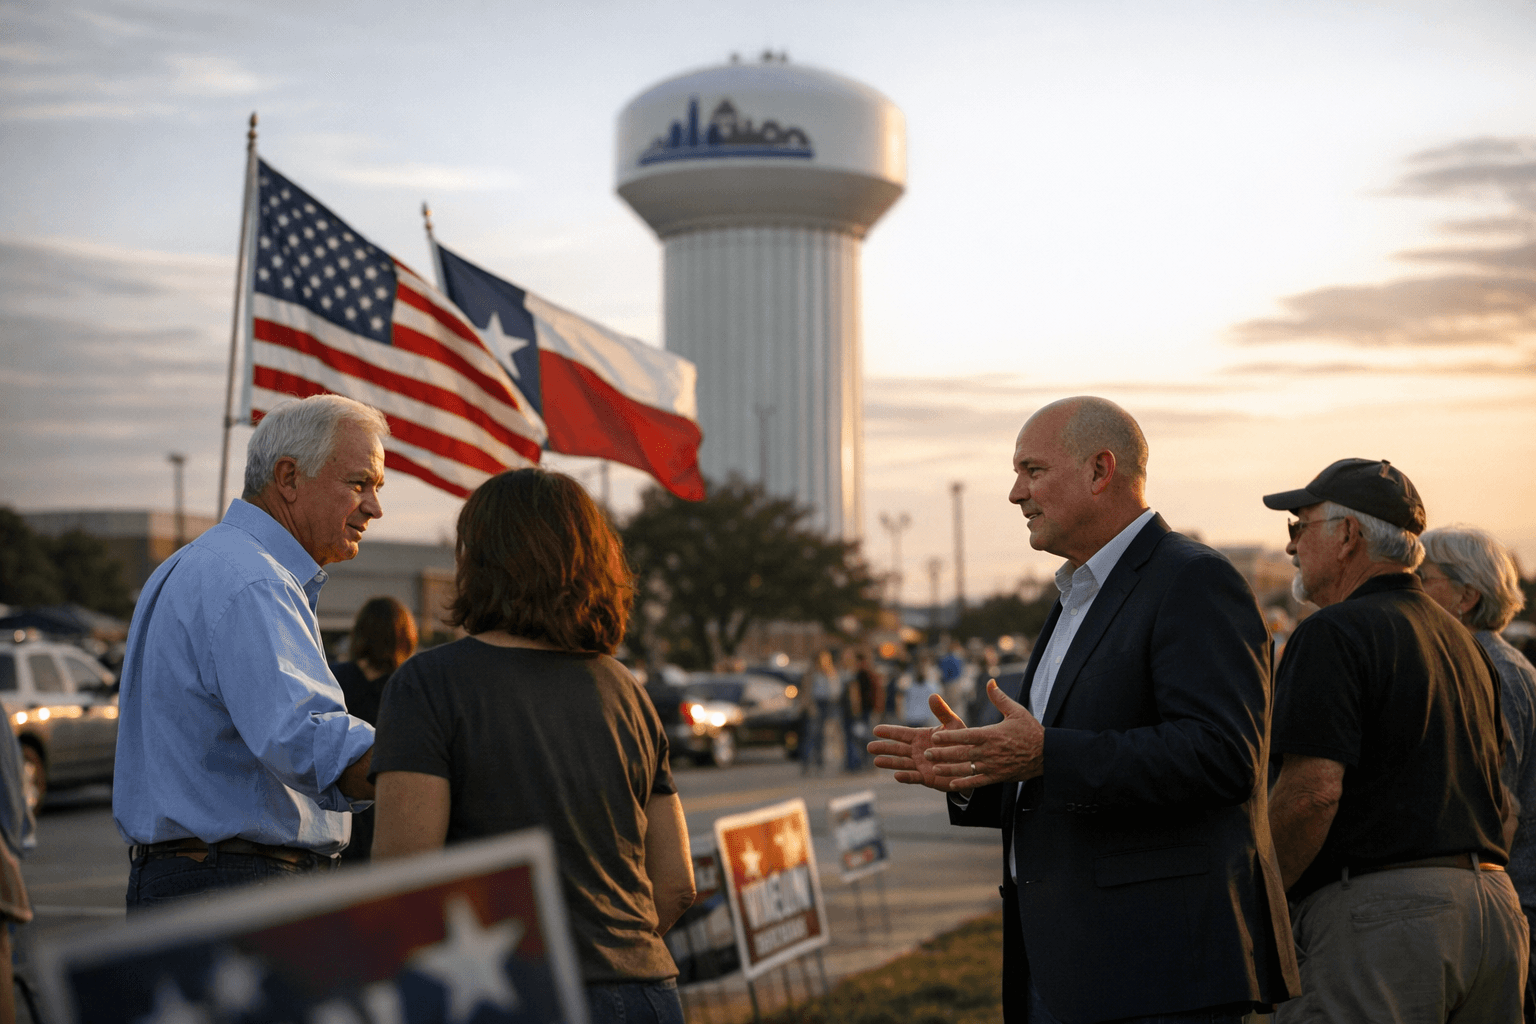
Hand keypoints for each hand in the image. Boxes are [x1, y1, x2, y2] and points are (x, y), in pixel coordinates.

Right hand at [868, 693, 966, 791]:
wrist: (972, 763)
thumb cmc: (962, 742)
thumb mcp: (953, 724)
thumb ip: (942, 711)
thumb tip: (932, 695)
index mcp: (921, 737)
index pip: (902, 733)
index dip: (889, 731)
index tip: (875, 729)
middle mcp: (917, 751)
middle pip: (897, 749)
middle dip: (884, 747)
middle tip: (869, 747)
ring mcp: (920, 765)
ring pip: (901, 763)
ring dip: (890, 762)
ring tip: (876, 761)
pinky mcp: (927, 778)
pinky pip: (914, 778)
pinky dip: (906, 777)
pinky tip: (896, 776)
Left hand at [924, 680, 1042, 790]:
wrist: (1047, 754)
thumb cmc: (1030, 731)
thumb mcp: (1016, 711)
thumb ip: (999, 698)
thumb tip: (990, 682)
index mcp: (992, 734)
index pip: (966, 736)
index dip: (949, 737)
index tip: (934, 736)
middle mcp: (990, 751)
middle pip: (962, 754)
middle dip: (943, 754)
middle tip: (926, 754)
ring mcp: (993, 766)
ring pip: (967, 769)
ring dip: (949, 769)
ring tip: (934, 768)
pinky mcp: (998, 777)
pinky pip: (978, 781)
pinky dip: (965, 784)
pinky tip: (952, 784)